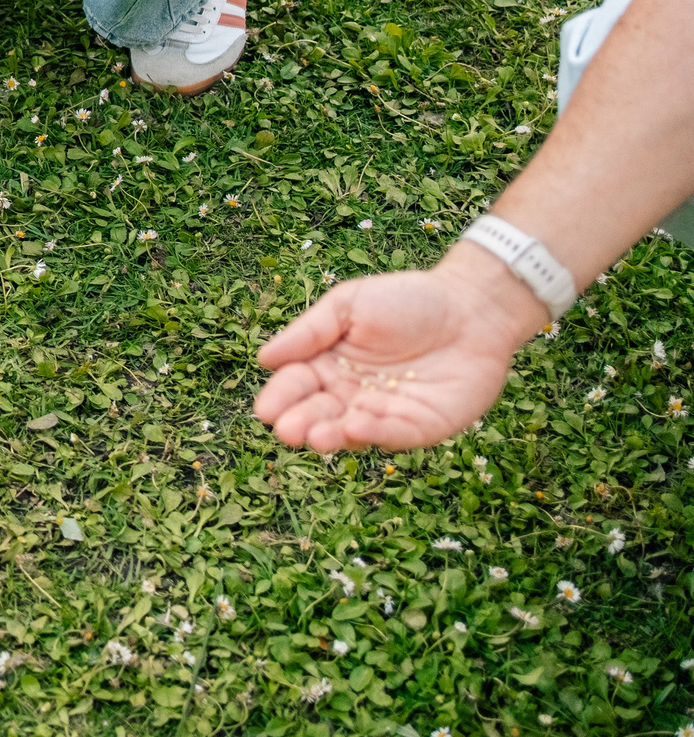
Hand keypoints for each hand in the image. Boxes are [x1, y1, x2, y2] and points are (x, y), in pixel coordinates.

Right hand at [252, 246, 547, 453]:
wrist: (472, 308)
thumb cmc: (407, 300)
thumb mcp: (348, 305)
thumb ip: (309, 331)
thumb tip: (264, 358)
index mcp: (327, 364)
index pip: (295, 385)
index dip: (280, 398)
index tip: (266, 410)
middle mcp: (351, 394)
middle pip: (318, 414)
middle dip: (301, 424)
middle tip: (287, 430)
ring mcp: (385, 414)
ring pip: (351, 431)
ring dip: (332, 436)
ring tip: (316, 436)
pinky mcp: (421, 427)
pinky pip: (395, 434)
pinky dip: (375, 434)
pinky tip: (356, 427)